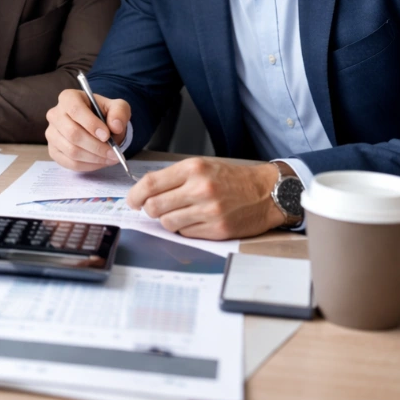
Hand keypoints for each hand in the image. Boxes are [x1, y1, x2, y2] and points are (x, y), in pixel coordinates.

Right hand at [45, 88, 130, 171]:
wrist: (96, 125)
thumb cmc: (104, 114)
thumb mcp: (117, 107)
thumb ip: (119, 113)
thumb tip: (116, 126)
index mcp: (68, 98)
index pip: (75, 110)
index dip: (91, 124)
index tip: (107, 136)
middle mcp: (55, 114)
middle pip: (72, 133)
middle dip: (96, 146)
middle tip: (114, 152)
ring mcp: (51, 134)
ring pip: (71, 150)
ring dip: (94, 158)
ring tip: (110, 158)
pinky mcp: (53, 150)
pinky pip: (69, 162)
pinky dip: (87, 165)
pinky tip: (100, 162)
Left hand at [126, 158, 283, 239]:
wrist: (267, 192)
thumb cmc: (233, 179)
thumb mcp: (202, 166)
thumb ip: (174, 177)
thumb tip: (145, 192)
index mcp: (193, 169)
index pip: (150, 184)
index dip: (135, 195)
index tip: (132, 200)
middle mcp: (200, 189)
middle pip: (154, 206)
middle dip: (149, 210)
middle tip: (155, 208)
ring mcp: (209, 211)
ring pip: (167, 222)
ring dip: (168, 220)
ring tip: (181, 212)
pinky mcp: (217, 229)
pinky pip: (185, 233)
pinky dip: (186, 228)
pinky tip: (197, 220)